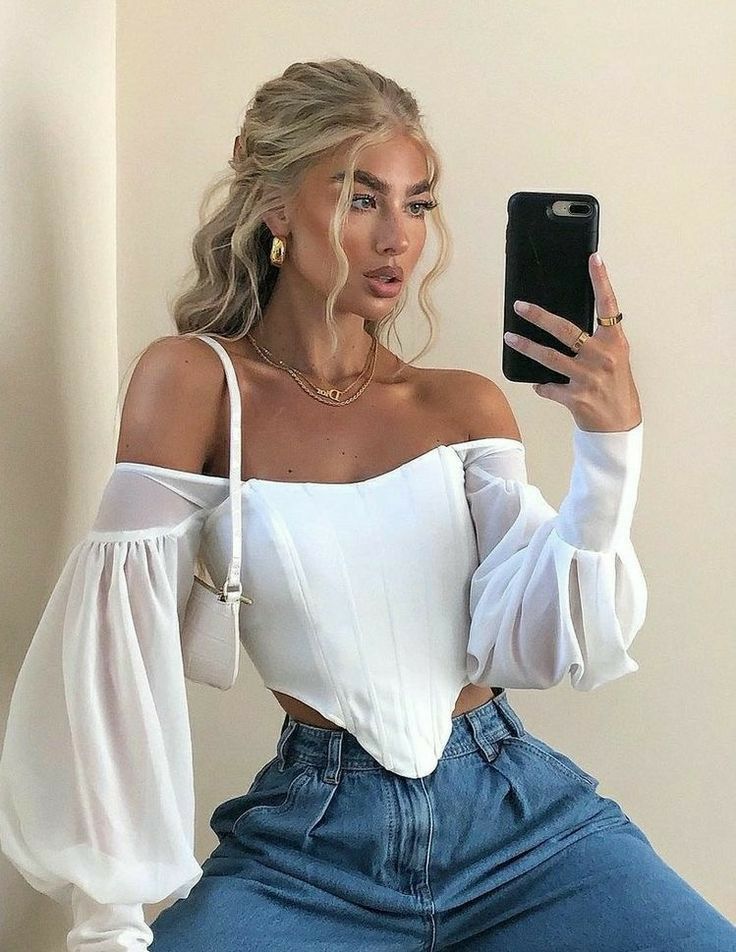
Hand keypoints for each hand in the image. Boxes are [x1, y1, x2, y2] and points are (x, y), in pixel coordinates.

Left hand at [503, 254, 642, 431]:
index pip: (608, 306)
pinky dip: (542, 385)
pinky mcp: (576, 397)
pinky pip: (548, 386)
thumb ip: (597, 340)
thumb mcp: (614, 358)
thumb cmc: (615, 388)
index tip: (594, 259)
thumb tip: (565, 326)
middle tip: (520, 306)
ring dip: (526, 346)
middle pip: (566, 330)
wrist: (619, 425)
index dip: (601, 281)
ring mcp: (588, 377)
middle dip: (539, 317)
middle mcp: (602, 357)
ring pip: (549, 357)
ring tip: (509, 337)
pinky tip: (538, 384)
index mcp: (614, 342)